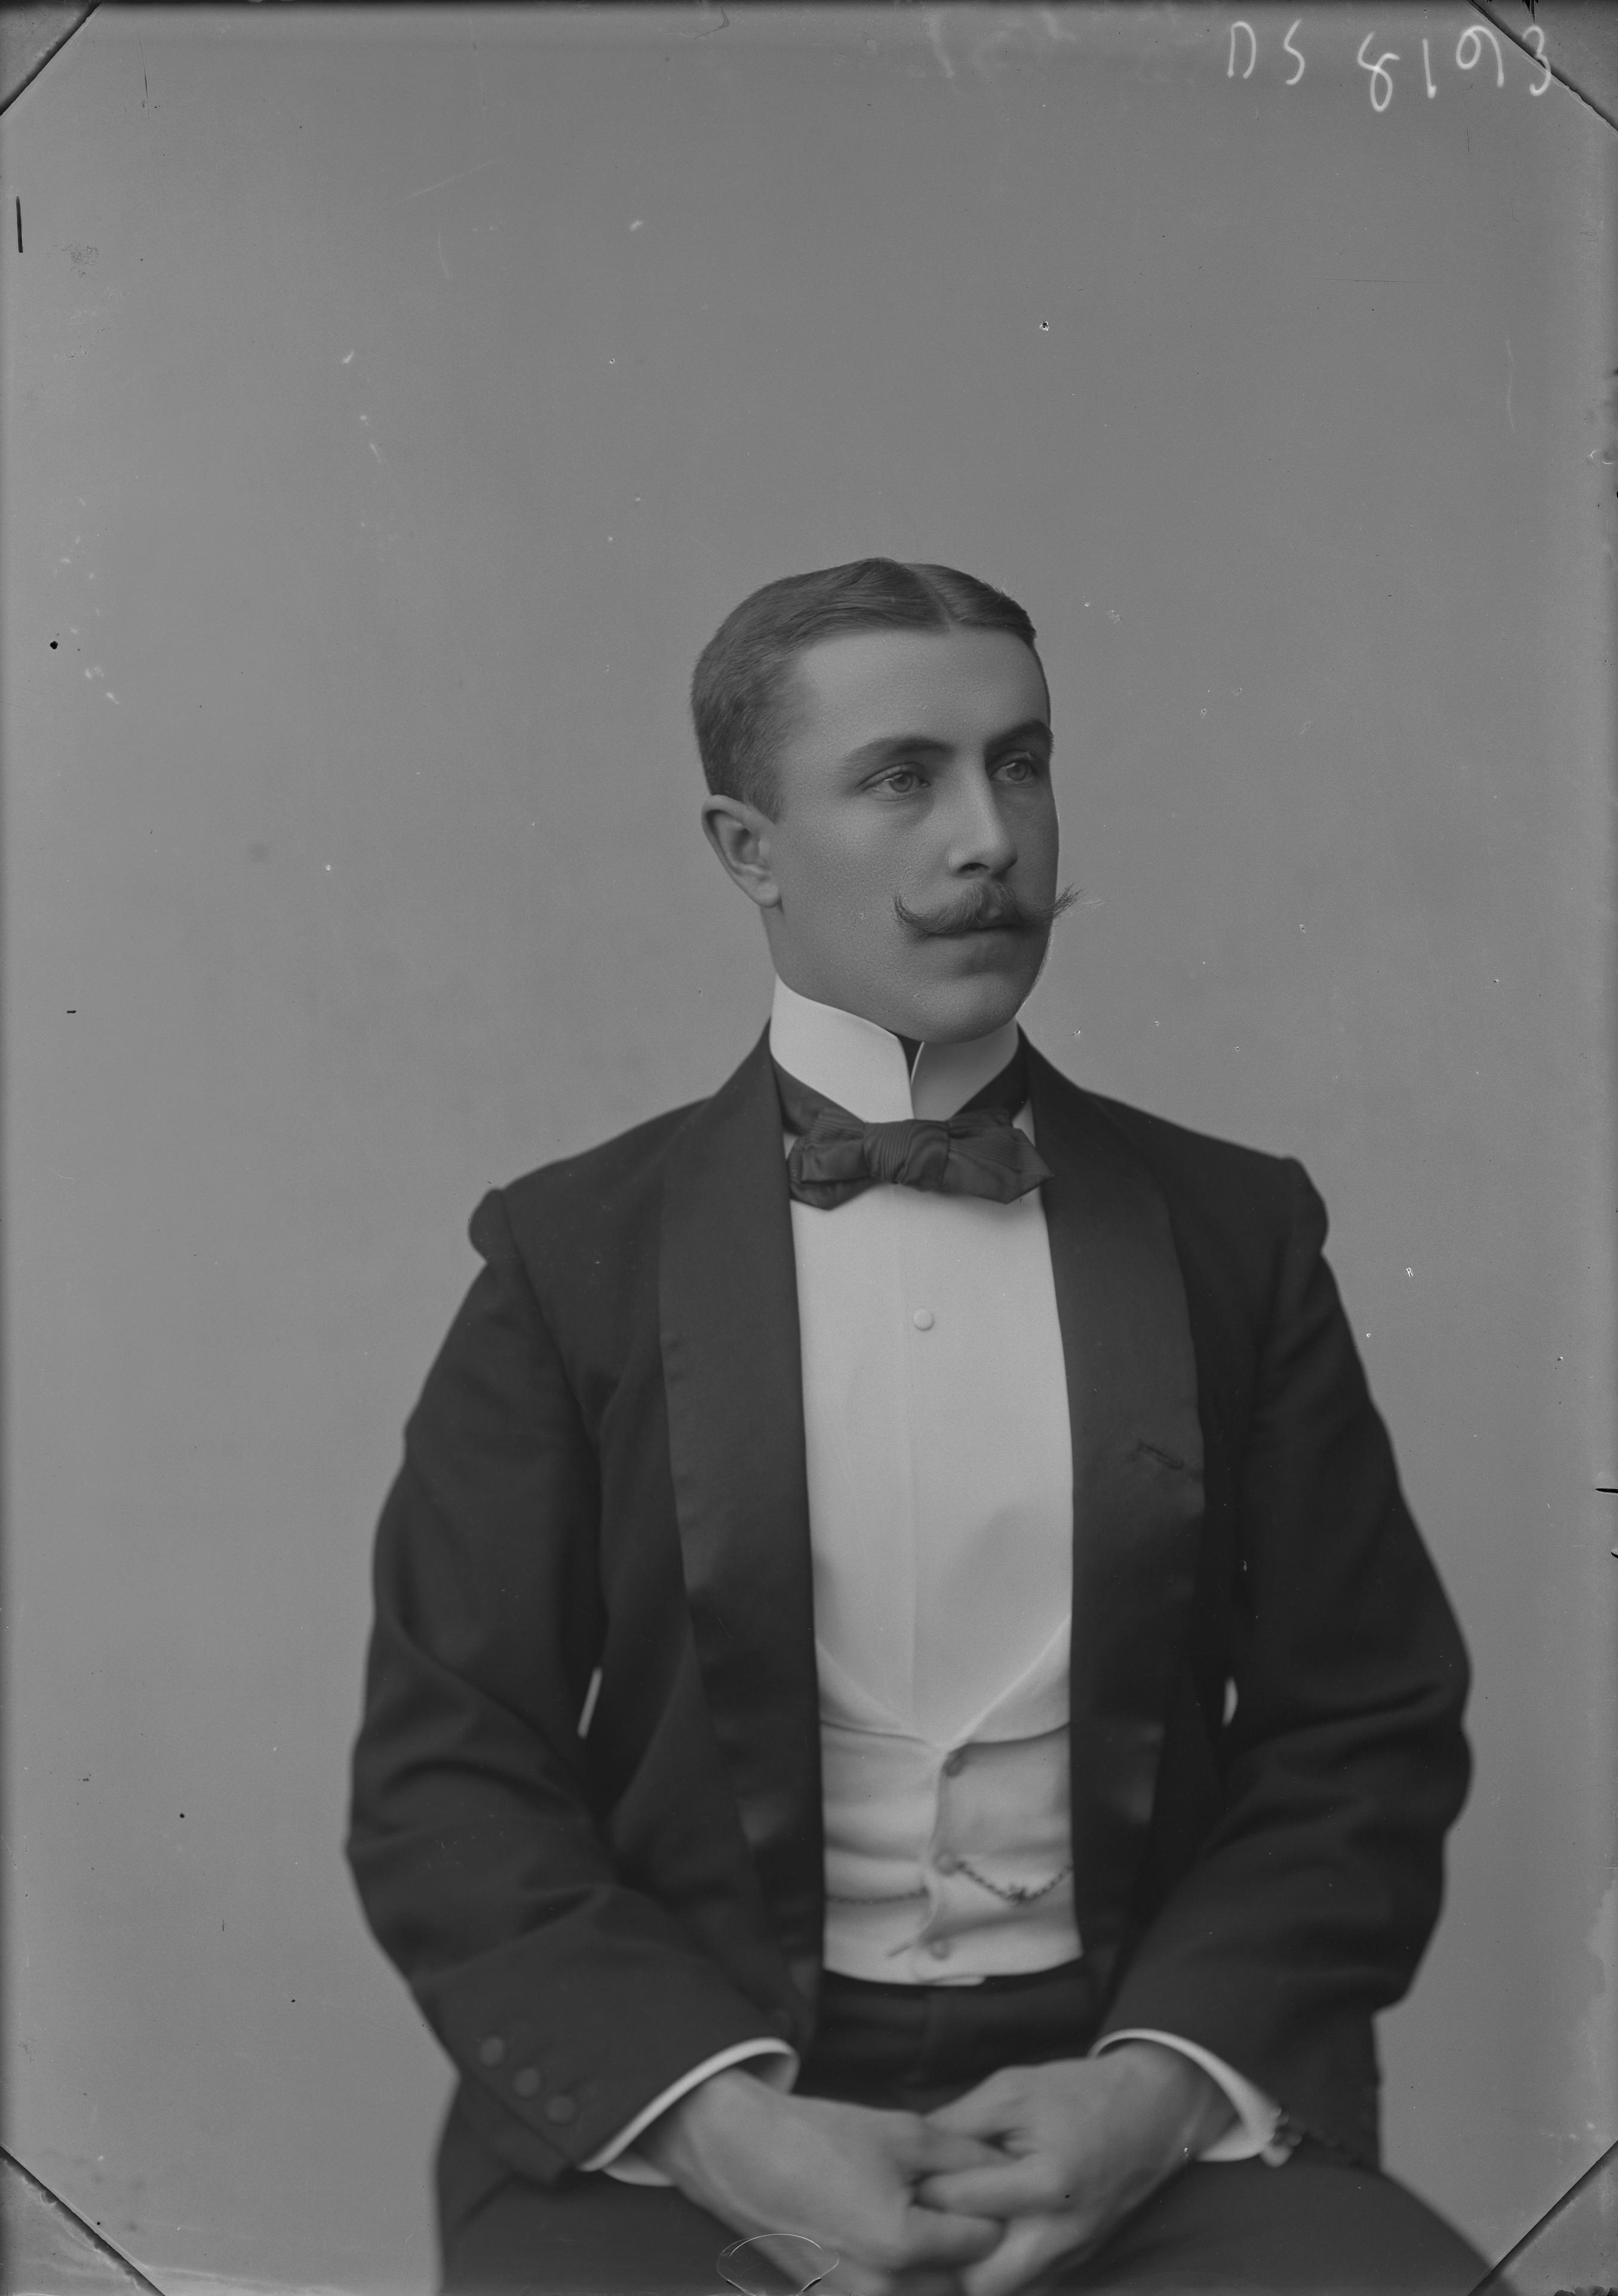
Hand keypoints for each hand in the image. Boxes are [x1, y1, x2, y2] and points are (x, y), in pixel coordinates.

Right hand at [640, 2068, 1006, 2295]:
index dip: (992, 2210)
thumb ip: (965, 2155)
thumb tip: (1009, 2169)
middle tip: (965, 2210)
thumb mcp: (904, 2132)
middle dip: (969, 2249)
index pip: (983, 2242)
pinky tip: (896, 2240)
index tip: (988, 2189)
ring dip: (939, 2270)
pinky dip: (905, 2278)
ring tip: (931, 2224)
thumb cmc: (821, 2137)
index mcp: (902, 2244)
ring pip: (927, 2295)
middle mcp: (882, 2289)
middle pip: (960, 2284)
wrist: (743, 2152)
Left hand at [913, 2045, 1234, 2295]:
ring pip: (1002, 2292)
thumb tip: (908, 2154)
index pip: (963, 2205)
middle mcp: (1061, 2233)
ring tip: (939, 2239)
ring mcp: (1073, 2256)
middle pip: (981, 2281)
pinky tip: (973, 2247)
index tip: (899, 2183)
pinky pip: (1028, 2288)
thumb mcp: (1012, 2089)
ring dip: (966, 2273)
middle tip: (917, 2225)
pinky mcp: (1078, 2265)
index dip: (923, 2193)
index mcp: (1046, 2182)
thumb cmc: (1076, 2093)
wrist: (1151, 2112)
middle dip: (942, 2258)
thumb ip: (958, 2124)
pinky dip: (996, 2274)